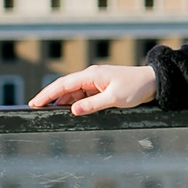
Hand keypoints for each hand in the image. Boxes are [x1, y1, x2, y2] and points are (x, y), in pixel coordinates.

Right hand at [29, 64, 156, 114]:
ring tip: (49, 112)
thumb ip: (93, 105)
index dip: (47, 94)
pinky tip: (70, 111)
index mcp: (91, 75)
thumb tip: (73, 110)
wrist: (153, 82)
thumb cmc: (135, 87)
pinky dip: (74, 103)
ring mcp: (95, 82)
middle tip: (35, 108)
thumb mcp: (114, 99)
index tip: (34, 102)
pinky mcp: (101, 87)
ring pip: (73, 92)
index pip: (63, 85)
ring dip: (62, 101)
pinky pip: (83, 95)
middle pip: (64, 87)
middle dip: (49, 97)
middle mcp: (90, 76)